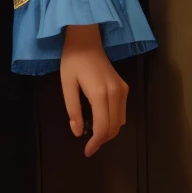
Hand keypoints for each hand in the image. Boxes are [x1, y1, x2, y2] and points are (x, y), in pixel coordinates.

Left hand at [60, 23, 127, 156]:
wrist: (86, 40)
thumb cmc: (72, 62)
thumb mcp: (67, 87)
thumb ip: (73, 111)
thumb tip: (78, 132)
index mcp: (100, 94)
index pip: (103, 127)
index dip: (96, 143)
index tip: (87, 152)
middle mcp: (116, 93)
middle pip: (114, 127)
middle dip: (102, 140)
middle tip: (89, 146)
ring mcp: (122, 90)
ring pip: (120, 121)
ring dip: (108, 131)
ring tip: (93, 134)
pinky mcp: (124, 87)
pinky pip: (121, 111)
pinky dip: (113, 121)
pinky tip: (100, 120)